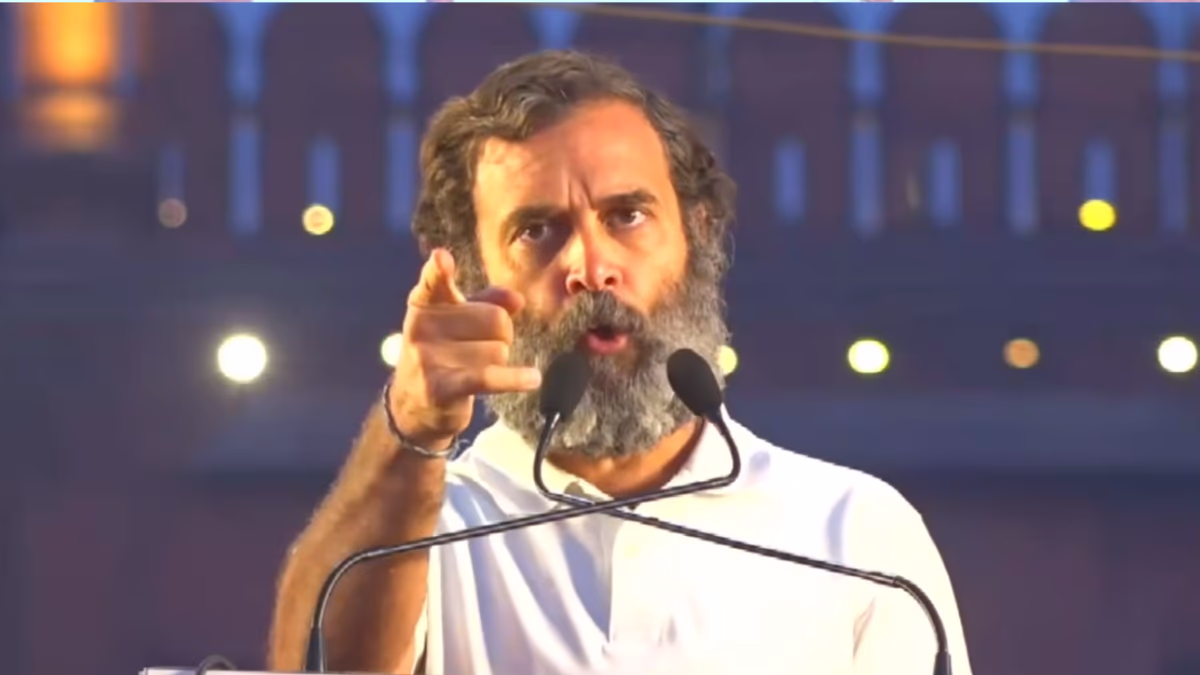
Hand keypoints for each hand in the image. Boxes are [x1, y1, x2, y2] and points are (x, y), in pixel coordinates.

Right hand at [387, 248, 540, 448]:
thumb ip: (487, 302)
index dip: (439, 270)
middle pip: (495, 319)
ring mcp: (429, 358)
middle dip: (502, 334)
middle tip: (482, 347)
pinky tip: (533, 378)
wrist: (413, 406)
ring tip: (477, 369)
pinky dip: (514, 378)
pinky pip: (488, 377)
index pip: (433, 283)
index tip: (442, 259)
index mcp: (424, 304)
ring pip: (499, 350)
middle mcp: (422, 327)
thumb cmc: (442, 353)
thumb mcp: (457, 322)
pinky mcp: (442, 387)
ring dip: (499, 362)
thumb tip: (517, 299)